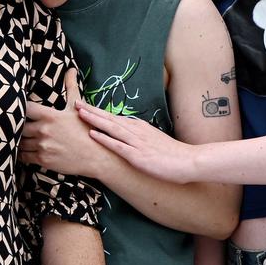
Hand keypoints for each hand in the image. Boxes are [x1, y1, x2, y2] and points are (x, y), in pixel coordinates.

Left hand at [21, 69, 112, 177]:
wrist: (97, 156)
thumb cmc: (87, 130)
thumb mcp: (77, 108)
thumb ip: (71, 87)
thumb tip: (71, 69)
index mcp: (50, 115)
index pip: (24, 108)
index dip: (19, 108)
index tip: (18, 109)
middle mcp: (44, 130)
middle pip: (19, 126)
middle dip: (18, 126)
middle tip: (15, 126)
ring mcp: (42, 146)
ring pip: (20, 142)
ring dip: (18, 140)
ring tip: (17, 138)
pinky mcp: (43, 160)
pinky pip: (23, 156)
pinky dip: (21, 154)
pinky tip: (22, 151)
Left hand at [77, 100, 199, 182]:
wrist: (190, 161)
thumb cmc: (174, 155)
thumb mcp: (155, 141)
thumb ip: (142, 138)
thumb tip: (131, 137)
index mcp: (140, 127)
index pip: (116, 118)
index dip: (100, 112)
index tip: (86, 106)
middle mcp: (137, 131)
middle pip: (111, 118)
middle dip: (92, 110)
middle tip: (76, 103)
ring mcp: (137, 143)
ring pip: (111, 128)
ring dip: (94, 120)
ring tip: (79, 113)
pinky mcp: (138, 156)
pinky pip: (118, 146)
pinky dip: (104, 138)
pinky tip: (92, 134)